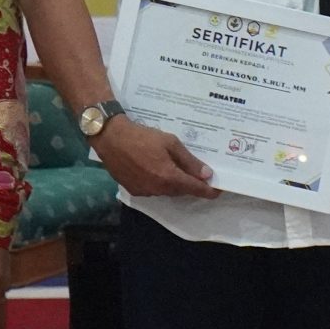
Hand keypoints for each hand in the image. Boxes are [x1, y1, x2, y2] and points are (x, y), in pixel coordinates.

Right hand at [93, 115, 221, 199]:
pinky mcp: (133, 190)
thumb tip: (207, 174)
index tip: (218, 190)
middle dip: (191, 184)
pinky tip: (157, 169)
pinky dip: (160, 183)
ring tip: (176, 167)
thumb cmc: (142, 137)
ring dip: (175, 183)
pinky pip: (153, 190)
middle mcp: (158, 189)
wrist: (111, 138)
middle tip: (198, 173)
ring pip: (167, 191)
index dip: (209, 191)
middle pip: (181, 191)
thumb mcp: (170, 143)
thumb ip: (189, 161)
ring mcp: (145, 192)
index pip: (195, 189)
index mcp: (169, 177)